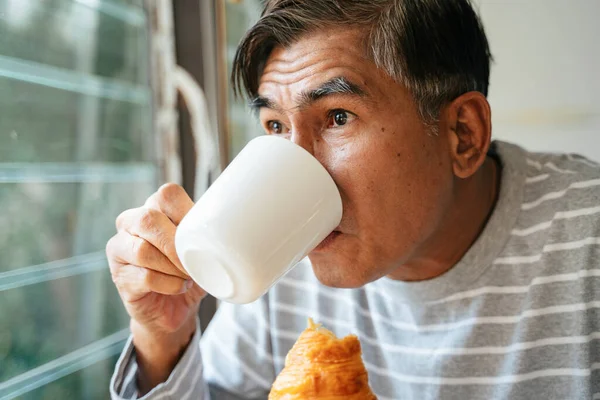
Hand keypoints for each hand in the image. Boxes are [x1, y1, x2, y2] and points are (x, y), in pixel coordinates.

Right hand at [106, 183, 205, 390]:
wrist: (173, 310)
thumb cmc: (189, 273)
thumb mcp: (202, 248)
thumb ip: (207, 231)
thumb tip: (237, 223)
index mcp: (152, 208)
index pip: (165, 195)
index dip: (186, 213)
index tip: (202, 233)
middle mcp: (130, 224)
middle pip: (148, 219)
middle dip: (177, 244)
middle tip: (194, 262)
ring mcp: (119, 249)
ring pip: (143, 250)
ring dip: (173, 267)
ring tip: (187, 277)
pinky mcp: (119, 276)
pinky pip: (144, 276)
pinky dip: (168, 284)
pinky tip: (178, 287)